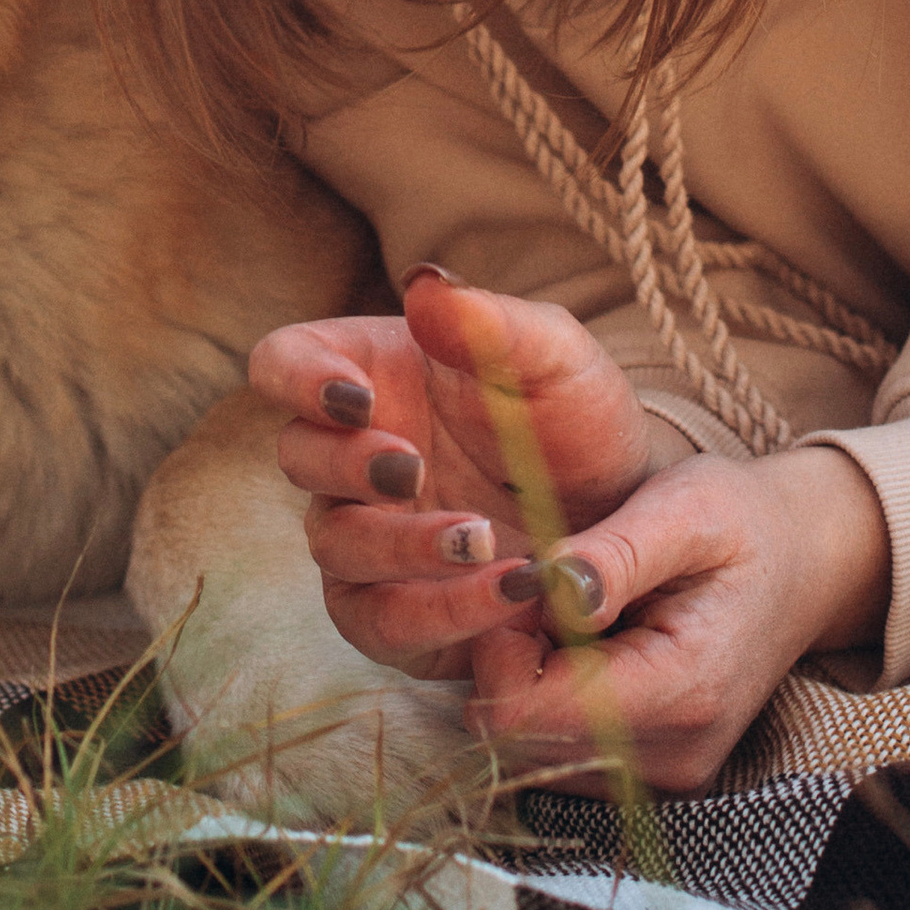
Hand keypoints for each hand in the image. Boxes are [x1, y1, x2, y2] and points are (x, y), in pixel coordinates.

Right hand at [248, 270, 653, 675]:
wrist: (626, 512)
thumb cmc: (575, 418)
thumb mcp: (556, 358)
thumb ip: (492, 321)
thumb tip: (424, 285)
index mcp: (369, 375)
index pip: (283, 363)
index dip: (298, 379)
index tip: (357, 399)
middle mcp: (353, 459)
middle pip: (297, 457)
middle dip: (348, 466)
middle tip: (413, 470)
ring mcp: (369, 538)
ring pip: (335, 546)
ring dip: (400, 546)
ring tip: (483, 538)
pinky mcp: (399, 613)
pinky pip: (380, 624)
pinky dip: (437, 613)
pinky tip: (505, 594)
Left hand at [467, 445, 890, 793]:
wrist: (804, 567)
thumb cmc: (741, 524)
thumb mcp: (684, 508)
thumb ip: (614, 553)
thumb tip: (546, 587)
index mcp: (683, 689)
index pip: (532, 714)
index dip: (502, 648)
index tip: (525, 586)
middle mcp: (674, 754)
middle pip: (522, 737)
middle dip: (511, 661)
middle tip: (549, 591)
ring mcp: (666, 776)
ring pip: (531, 750)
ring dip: (528, 680)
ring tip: (574, 614)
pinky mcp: (653, 776)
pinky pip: (560, 752)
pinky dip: (552, 699)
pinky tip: (586, 649)